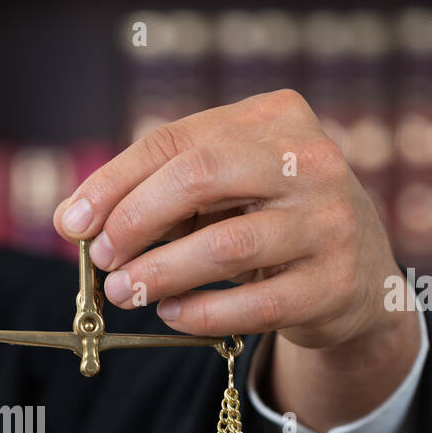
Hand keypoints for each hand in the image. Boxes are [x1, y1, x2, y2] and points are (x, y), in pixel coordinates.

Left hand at [53, 88, 418, 430]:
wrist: (359, 276)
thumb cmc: (268, 222)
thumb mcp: (225, 191)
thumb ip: (158, 194)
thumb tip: (73, 219)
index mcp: (274, 118)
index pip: (176, 141)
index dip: (114, 182)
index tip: (72, 222)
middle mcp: (309, 159)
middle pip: (201, 175)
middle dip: (136, 218)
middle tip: (103, 258)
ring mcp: (329, 222)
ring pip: (227, 244)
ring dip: (161, 272)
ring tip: (123, 293)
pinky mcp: (334, 284)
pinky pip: (256, 304)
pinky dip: (202, 312)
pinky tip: (171, 314)